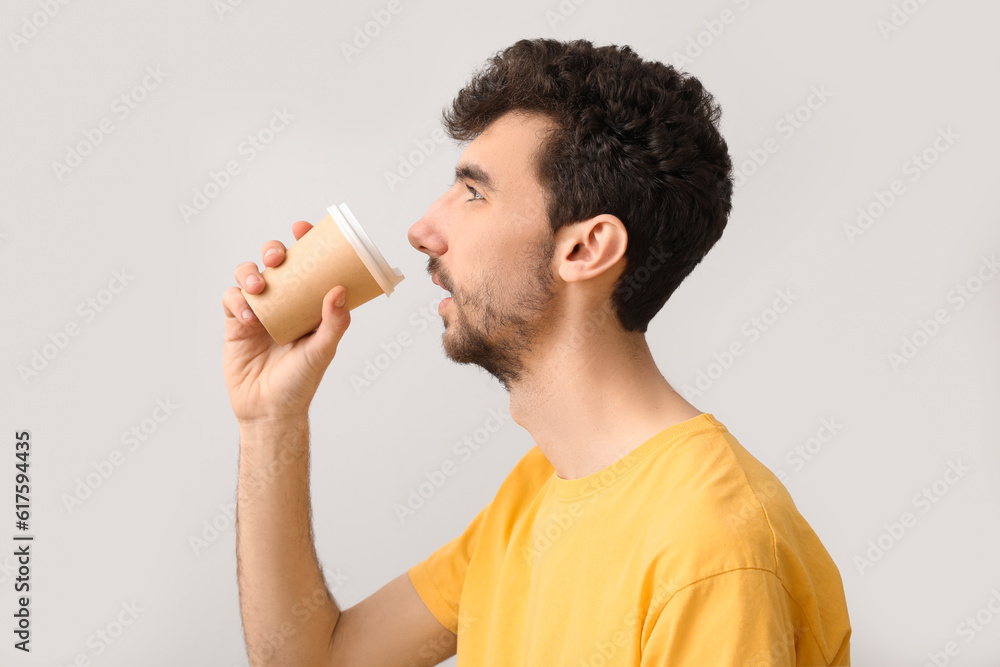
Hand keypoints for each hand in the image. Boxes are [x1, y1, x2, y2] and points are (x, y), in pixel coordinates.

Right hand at [222, 220, 351, 424]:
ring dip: (250, 273)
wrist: (269, 411)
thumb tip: (340, 290)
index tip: (303, 228)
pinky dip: (237, 301)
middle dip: (273, 251)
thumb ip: (334, 323)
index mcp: (308, 304)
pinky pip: (231, 300)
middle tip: (278, 257)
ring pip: (249, 276)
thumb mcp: (322, 351)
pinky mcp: (235, 325)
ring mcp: (258, 312)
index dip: (305, 242)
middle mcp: (284, 303)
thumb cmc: (300, 383)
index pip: (308, 265)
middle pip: (274, 263)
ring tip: (259, 287)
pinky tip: (248, 316)